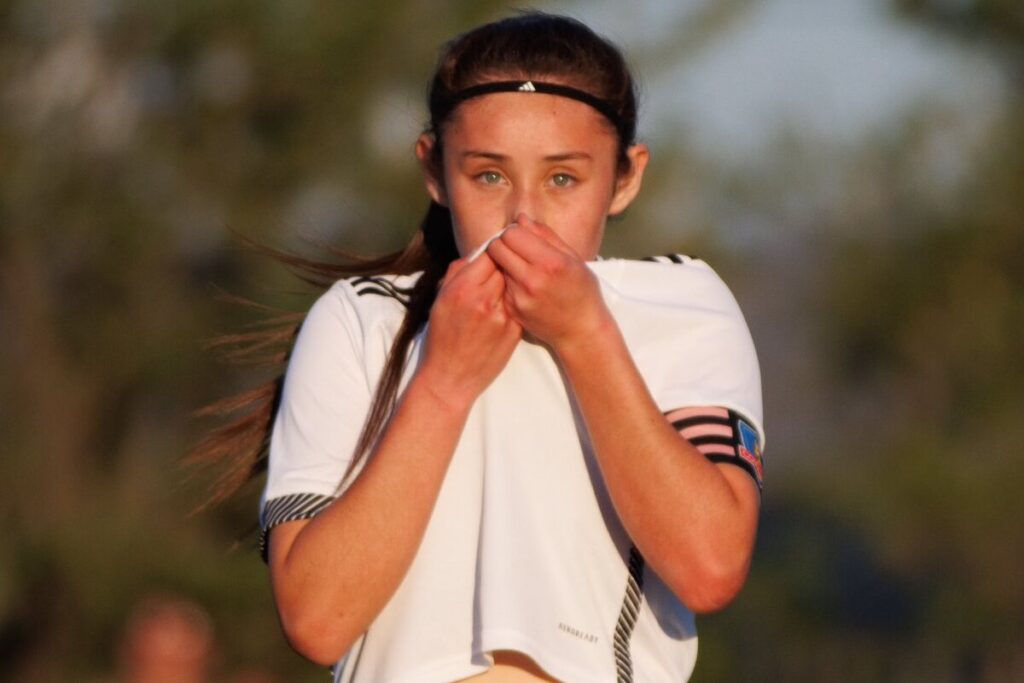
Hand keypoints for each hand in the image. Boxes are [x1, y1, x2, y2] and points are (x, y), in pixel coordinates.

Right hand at [417, 254, 521, 409]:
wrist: (450, 377)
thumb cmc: (442, 337)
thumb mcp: (440, 300)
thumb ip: (457, 273)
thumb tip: (477, 253)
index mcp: (462, 289)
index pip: (489, 254)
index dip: (494, 252)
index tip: (494, 254)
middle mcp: (483, 300)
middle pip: (506, 267)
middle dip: (504, 267)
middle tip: (500, 272)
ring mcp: (501, 316)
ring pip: (515, 285)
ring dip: (510, 285)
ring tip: (500, 292)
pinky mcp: (514, 331)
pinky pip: (519, 306)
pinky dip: (514, 304)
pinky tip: (505, 309)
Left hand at [486, 215, 612, 351]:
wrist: (581, 331)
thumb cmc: (582, 292)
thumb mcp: (573, 258)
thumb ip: (545, 236)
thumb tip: (521, 219)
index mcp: (550, 263)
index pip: (512, 234)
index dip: (515, 231)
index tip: (522, 236)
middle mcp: (532, 280)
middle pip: (497, 248)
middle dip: (504, 243)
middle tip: (516, 249)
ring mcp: (519, 297)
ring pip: (496, 265)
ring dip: (505, 262)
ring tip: (524, 269)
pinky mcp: (512, 309)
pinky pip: (501, 284)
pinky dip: (508, 281)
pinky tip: (525, 287)